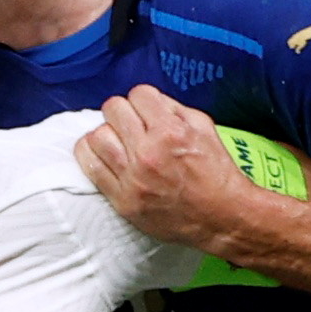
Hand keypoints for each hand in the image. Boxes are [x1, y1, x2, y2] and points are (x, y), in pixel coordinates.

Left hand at [75, 86, 266, 250]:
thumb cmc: (215, 172)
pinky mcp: (122, 200)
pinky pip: (90, 167)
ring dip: (106, 133)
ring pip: (96, 136)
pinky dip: (92, 155)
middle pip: (113, 109)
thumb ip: (174, 109)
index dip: (144, 99)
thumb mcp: (204, 128)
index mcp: (171, 132)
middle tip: (131, 124)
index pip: (138, 94)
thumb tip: (147, 101)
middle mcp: (148, 153)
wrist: (221, 217)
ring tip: (117, 141)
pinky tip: (103, 155)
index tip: (147, 110)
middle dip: (124, 112)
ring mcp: (132, 178)